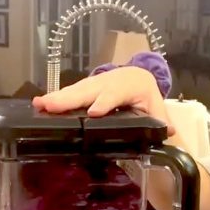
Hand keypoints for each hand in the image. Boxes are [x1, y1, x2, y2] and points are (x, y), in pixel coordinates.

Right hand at [32, 66, 174, 134]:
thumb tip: (169, 133)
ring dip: (57, 98)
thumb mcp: (157, 108)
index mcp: (130, 85)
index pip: (116, 94)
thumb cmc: (145, 95)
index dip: (105, 102)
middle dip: (70, 99)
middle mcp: (109, 81)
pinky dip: (56, 98)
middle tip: (51, 107)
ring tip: (40, 105)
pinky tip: (40, 104)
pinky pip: (70, 92)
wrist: (137, 76)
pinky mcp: (85, 87)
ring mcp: (95, 83)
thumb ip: (161, 122)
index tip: (93, 112)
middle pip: (89, 90)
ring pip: (76, 90)